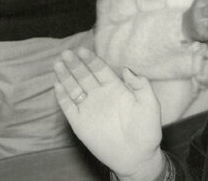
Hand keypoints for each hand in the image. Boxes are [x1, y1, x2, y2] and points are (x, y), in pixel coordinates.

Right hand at [54, 47, 164, 179]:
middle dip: (74, 64)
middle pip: (83, 75)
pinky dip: (61, 96)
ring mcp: (88, 108)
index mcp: (114, 88)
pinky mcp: (79, 122)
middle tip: (66, 53)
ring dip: (65, 76)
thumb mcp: (150, 106)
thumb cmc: (146, 132)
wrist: (137, 158)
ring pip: (73, 88)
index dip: (90, 60)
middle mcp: (99, 95)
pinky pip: (68, 107)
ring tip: (58, 64)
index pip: (99, 69)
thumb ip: (141, 86)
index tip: (82, 51)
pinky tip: (57, 85)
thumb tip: (126, 69)